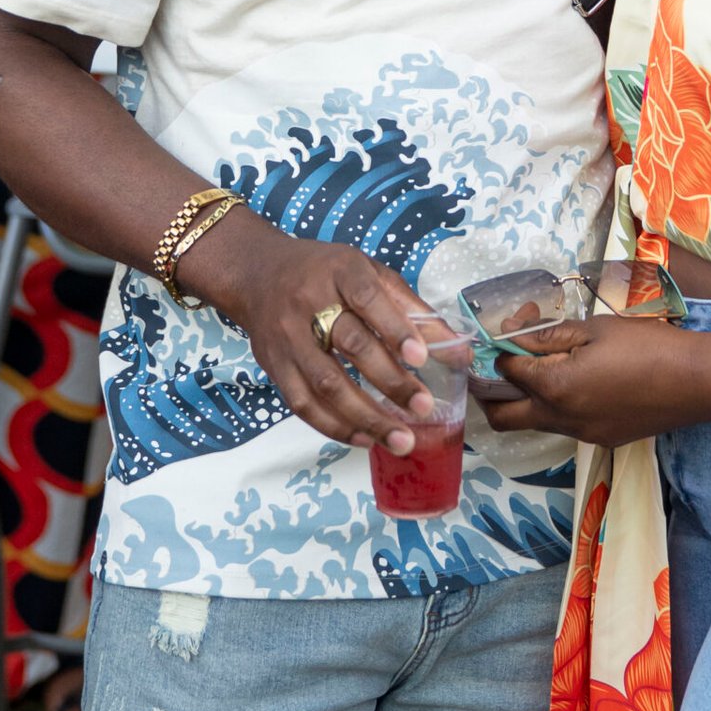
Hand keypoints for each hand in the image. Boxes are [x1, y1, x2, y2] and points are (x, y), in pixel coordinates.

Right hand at [192, 208, 451, 452]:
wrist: (255, 274)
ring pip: (325, 383)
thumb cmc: (324, 273)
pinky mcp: (273, 366)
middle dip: (390, 380)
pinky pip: (302, 404)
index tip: (421, 357)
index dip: (394, 328)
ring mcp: (287, 337)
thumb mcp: (367, 272)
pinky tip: (364, 438)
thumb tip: (455, 347)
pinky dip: (334, 426)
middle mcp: (309, 302)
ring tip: (400, 438)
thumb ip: (409, 307)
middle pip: (350, 344)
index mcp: (339, 271)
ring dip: (365, 416)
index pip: (368, 298)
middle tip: (422, 407)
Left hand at [483, 317, 700, 448]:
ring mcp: (580, 434)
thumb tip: (511, 334)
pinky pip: (563, 426)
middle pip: (502, 417)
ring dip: (525, 399)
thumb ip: (547, 335)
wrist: (695, 382)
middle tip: (499, 366)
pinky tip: (581, 382)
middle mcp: (560, 419)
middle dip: (490, 392)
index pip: (505, 370)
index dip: (505, 344)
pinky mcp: (600, 439)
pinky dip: (556, 407)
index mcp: (554, 386)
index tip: (520, 323)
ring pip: (533, 423)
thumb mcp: (594, 329)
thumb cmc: (646, 346)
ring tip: (543, 367)